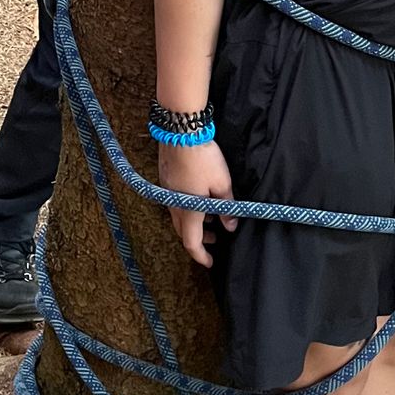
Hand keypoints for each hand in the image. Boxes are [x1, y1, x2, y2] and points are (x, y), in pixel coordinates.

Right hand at [159, 139, 237, 266]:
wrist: (181, 131)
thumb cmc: (203, 159)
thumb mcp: (223, 184)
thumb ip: (227, 207)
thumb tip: (230, 226)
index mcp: (189, 211)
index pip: (192, 243)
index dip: (201, 256)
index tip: (211, 262)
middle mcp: (174, 206)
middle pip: (183, 232)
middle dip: (199, 240)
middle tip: (214, 239)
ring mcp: (167, 193)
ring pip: (178, 217)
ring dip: (193, 223)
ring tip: (210, 218)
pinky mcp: (165, 180)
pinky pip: (175, 203)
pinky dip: (187, 208)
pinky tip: (199, 197)